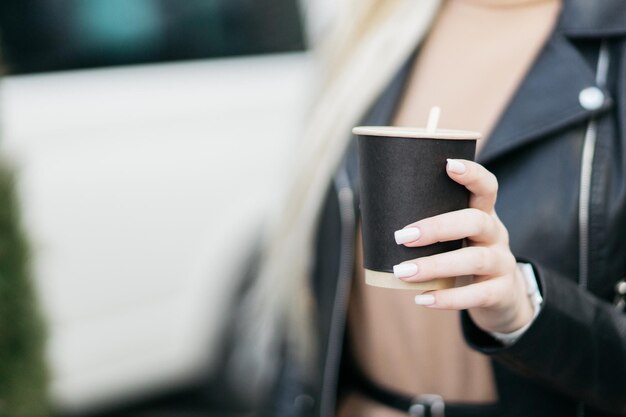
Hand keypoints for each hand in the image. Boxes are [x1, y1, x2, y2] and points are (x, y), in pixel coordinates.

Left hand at [392, 159, 533, 333]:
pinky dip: (448, 298)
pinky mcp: (501, 292)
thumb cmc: (462, 256)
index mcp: (483, 213)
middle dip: (437, 227)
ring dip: (435, 265)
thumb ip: (427, 223)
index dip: (472, 174)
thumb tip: (371, 212)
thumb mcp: (454, 237)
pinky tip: (422, 299)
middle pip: (476, 221)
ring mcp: (502, 263)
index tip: (448, 165)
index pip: (486, 187)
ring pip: (474, 259)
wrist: (501, 297)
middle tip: (401, 236)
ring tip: (403, 272)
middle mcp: (496, 233)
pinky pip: (477, 294)